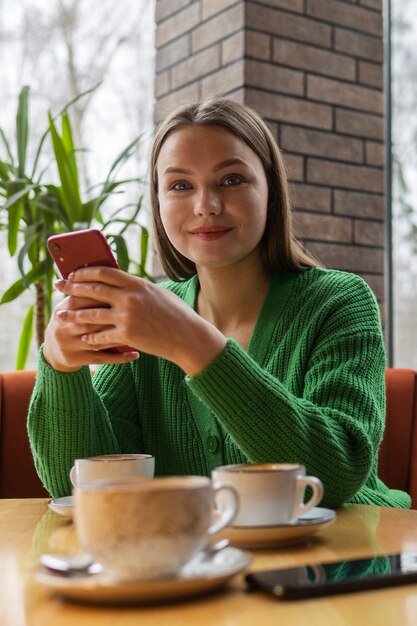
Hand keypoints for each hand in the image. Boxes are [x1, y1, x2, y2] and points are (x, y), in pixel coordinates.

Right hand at [43, 291, 138, 372]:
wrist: (53, 352)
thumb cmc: (72, 322)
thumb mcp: (72, 308)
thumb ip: (88, 294)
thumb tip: (112, 271)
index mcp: (62, 308)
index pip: (82, 297)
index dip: (103, 294)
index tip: (125, 292)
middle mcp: (62, 326)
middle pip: (90, 317)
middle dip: (115, 314)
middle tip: (138, 312)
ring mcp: (68, 344)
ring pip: (98, 338)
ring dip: (121, 336)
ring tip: (142, 333)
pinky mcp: (76, 359)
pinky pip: (102, 358)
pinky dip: (120, 357)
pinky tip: (135, 354)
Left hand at [53, 267, 226, 374]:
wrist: (188, 337)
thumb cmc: (175, 314)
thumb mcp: (157, 293)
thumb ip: (136, 287)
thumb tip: (118, 280)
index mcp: (137, 284)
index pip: (104, 272)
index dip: (85, 271)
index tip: (73, 273)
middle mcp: (130, 298)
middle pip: (93, 289)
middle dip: (72, 288)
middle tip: (58, 287)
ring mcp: (127, 317)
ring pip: (92, 314)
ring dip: (73, 314)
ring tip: (61, 315)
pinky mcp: (127, 335)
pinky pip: (102, 336)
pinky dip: (91, 337)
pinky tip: (84, 337)